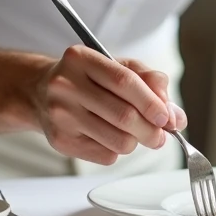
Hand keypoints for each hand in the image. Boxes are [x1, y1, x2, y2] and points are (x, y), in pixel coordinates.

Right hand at [29, 45, 188, 164]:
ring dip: (135, 142)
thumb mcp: (118, 66)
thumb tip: (175, 115)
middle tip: (161, 135)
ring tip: (134, 134)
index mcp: (81, 59)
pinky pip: (105, 156)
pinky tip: (108, 136)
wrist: (40, 92)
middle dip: (151, 130)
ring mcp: (60, 115)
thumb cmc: (87, 78)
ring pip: (117, 141)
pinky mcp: (60, 141)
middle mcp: (66, 86)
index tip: (167, 117)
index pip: (124, 81)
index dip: (151, 102)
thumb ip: (150, 82)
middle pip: (123, 116)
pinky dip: (116, 150)